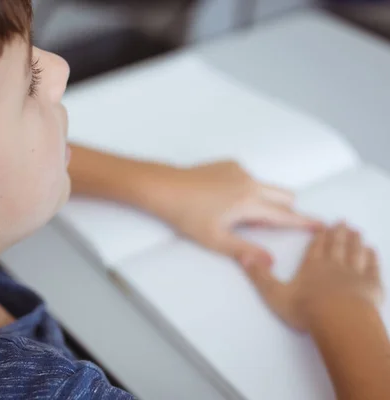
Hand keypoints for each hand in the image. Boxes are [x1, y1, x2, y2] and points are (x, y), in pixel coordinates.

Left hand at [148, 161, 320, 268]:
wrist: (163, 187)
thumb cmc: (186, 215)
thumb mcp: (214, 239)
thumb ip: (244, 251)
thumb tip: (270, 262)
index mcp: (249, 201)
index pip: (284, 215)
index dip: (304, 222)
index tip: (323, 224)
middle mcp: (250, 181)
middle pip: (282, 195)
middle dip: (283, 210)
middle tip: (266, 227)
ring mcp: (239, 170)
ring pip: (265, 186)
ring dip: (262, 200)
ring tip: (235, 216)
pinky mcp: (228, 164)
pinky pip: (247, 178)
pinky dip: (246, 190)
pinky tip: (222, 200)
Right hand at [246, 223, 383, 330]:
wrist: (341, 321)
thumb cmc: (307, 309)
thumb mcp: (274, 293)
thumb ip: (259, 275)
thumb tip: (242, 256)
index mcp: (311, 266)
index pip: (316, 247)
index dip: (319, 236)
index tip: (324, 225)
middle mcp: (334, 265)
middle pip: (337, 245)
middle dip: (339, 233)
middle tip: (343, 222)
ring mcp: (355, 273)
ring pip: (356, 252)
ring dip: (356, 241)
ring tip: (357, 232)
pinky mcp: (372, 285)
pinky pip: (372, 266)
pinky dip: (372, 257)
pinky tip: (372, 251)